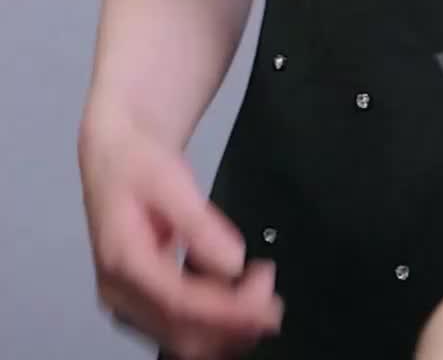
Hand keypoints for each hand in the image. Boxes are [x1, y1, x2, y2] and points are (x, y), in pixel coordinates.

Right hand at [79, 109, 282, 358]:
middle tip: (272, 297)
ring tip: (263, 298)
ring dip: (227, 330)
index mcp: (121, 262)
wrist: (116, 156)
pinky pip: (181, 328)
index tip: (266, 299)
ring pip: (183, 340)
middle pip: (181, 333)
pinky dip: (215, 322)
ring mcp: (130, 303)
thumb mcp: (169, 179)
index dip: (227, 310)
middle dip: (232, 325)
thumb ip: (199, 224)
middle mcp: (120, 294)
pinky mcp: (144, 302)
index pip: (178, 303)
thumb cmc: (137, 163)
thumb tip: (233, 262)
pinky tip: (240, 299)